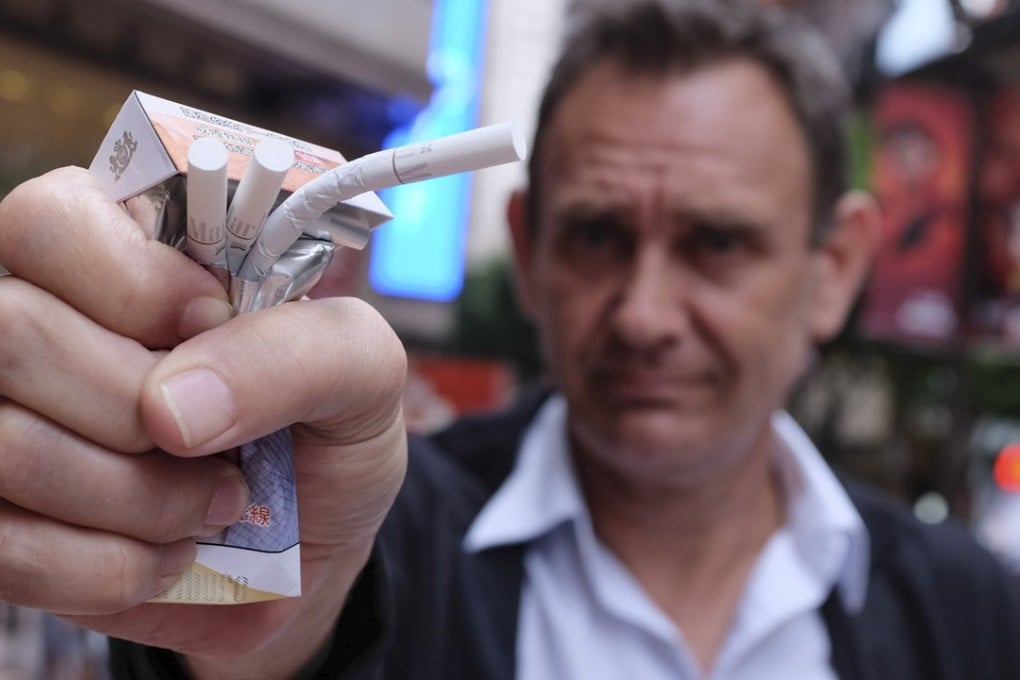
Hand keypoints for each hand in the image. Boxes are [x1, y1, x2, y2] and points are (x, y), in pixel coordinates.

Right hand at [0, 168, 407, 677]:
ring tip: (210, 505)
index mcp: (120, 253)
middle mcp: (39, 324)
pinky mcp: (4, 522)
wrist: (313, 549)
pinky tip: (166, 555)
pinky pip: (9, 551)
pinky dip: (108, 569)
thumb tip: (169, 406)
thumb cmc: (328, 433)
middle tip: (216, 443)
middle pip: (14, 335)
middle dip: (139, 410)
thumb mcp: (361, 372)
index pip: (49, 222)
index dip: (135, 288)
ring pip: (9, 450)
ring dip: (140, 501)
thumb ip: (299, 350)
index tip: (210, 325)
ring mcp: (7, 422)